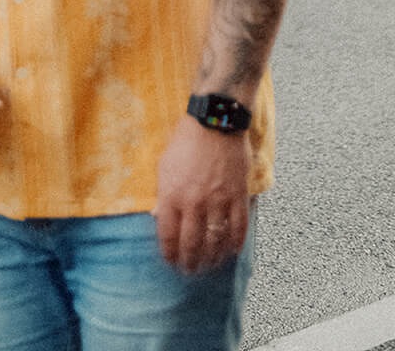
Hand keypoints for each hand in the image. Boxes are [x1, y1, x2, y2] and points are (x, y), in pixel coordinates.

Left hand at [154, 116, 249, 273]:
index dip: (169, 254)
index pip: (168, 235)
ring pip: (215, 241)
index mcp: (172, 194)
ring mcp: (218, 201)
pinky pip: (238, 228)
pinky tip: (231, 251)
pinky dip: (235, 244)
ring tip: (209, 266)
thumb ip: (162, 194)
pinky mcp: (237, 196)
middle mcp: (194, 202)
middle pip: (192, 244)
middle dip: (190, 262)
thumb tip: (156, 217)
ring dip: (212, 259)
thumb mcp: (164, 166)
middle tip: (190, 271)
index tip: (171, 263)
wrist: (214, 122)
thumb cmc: (185, 142)